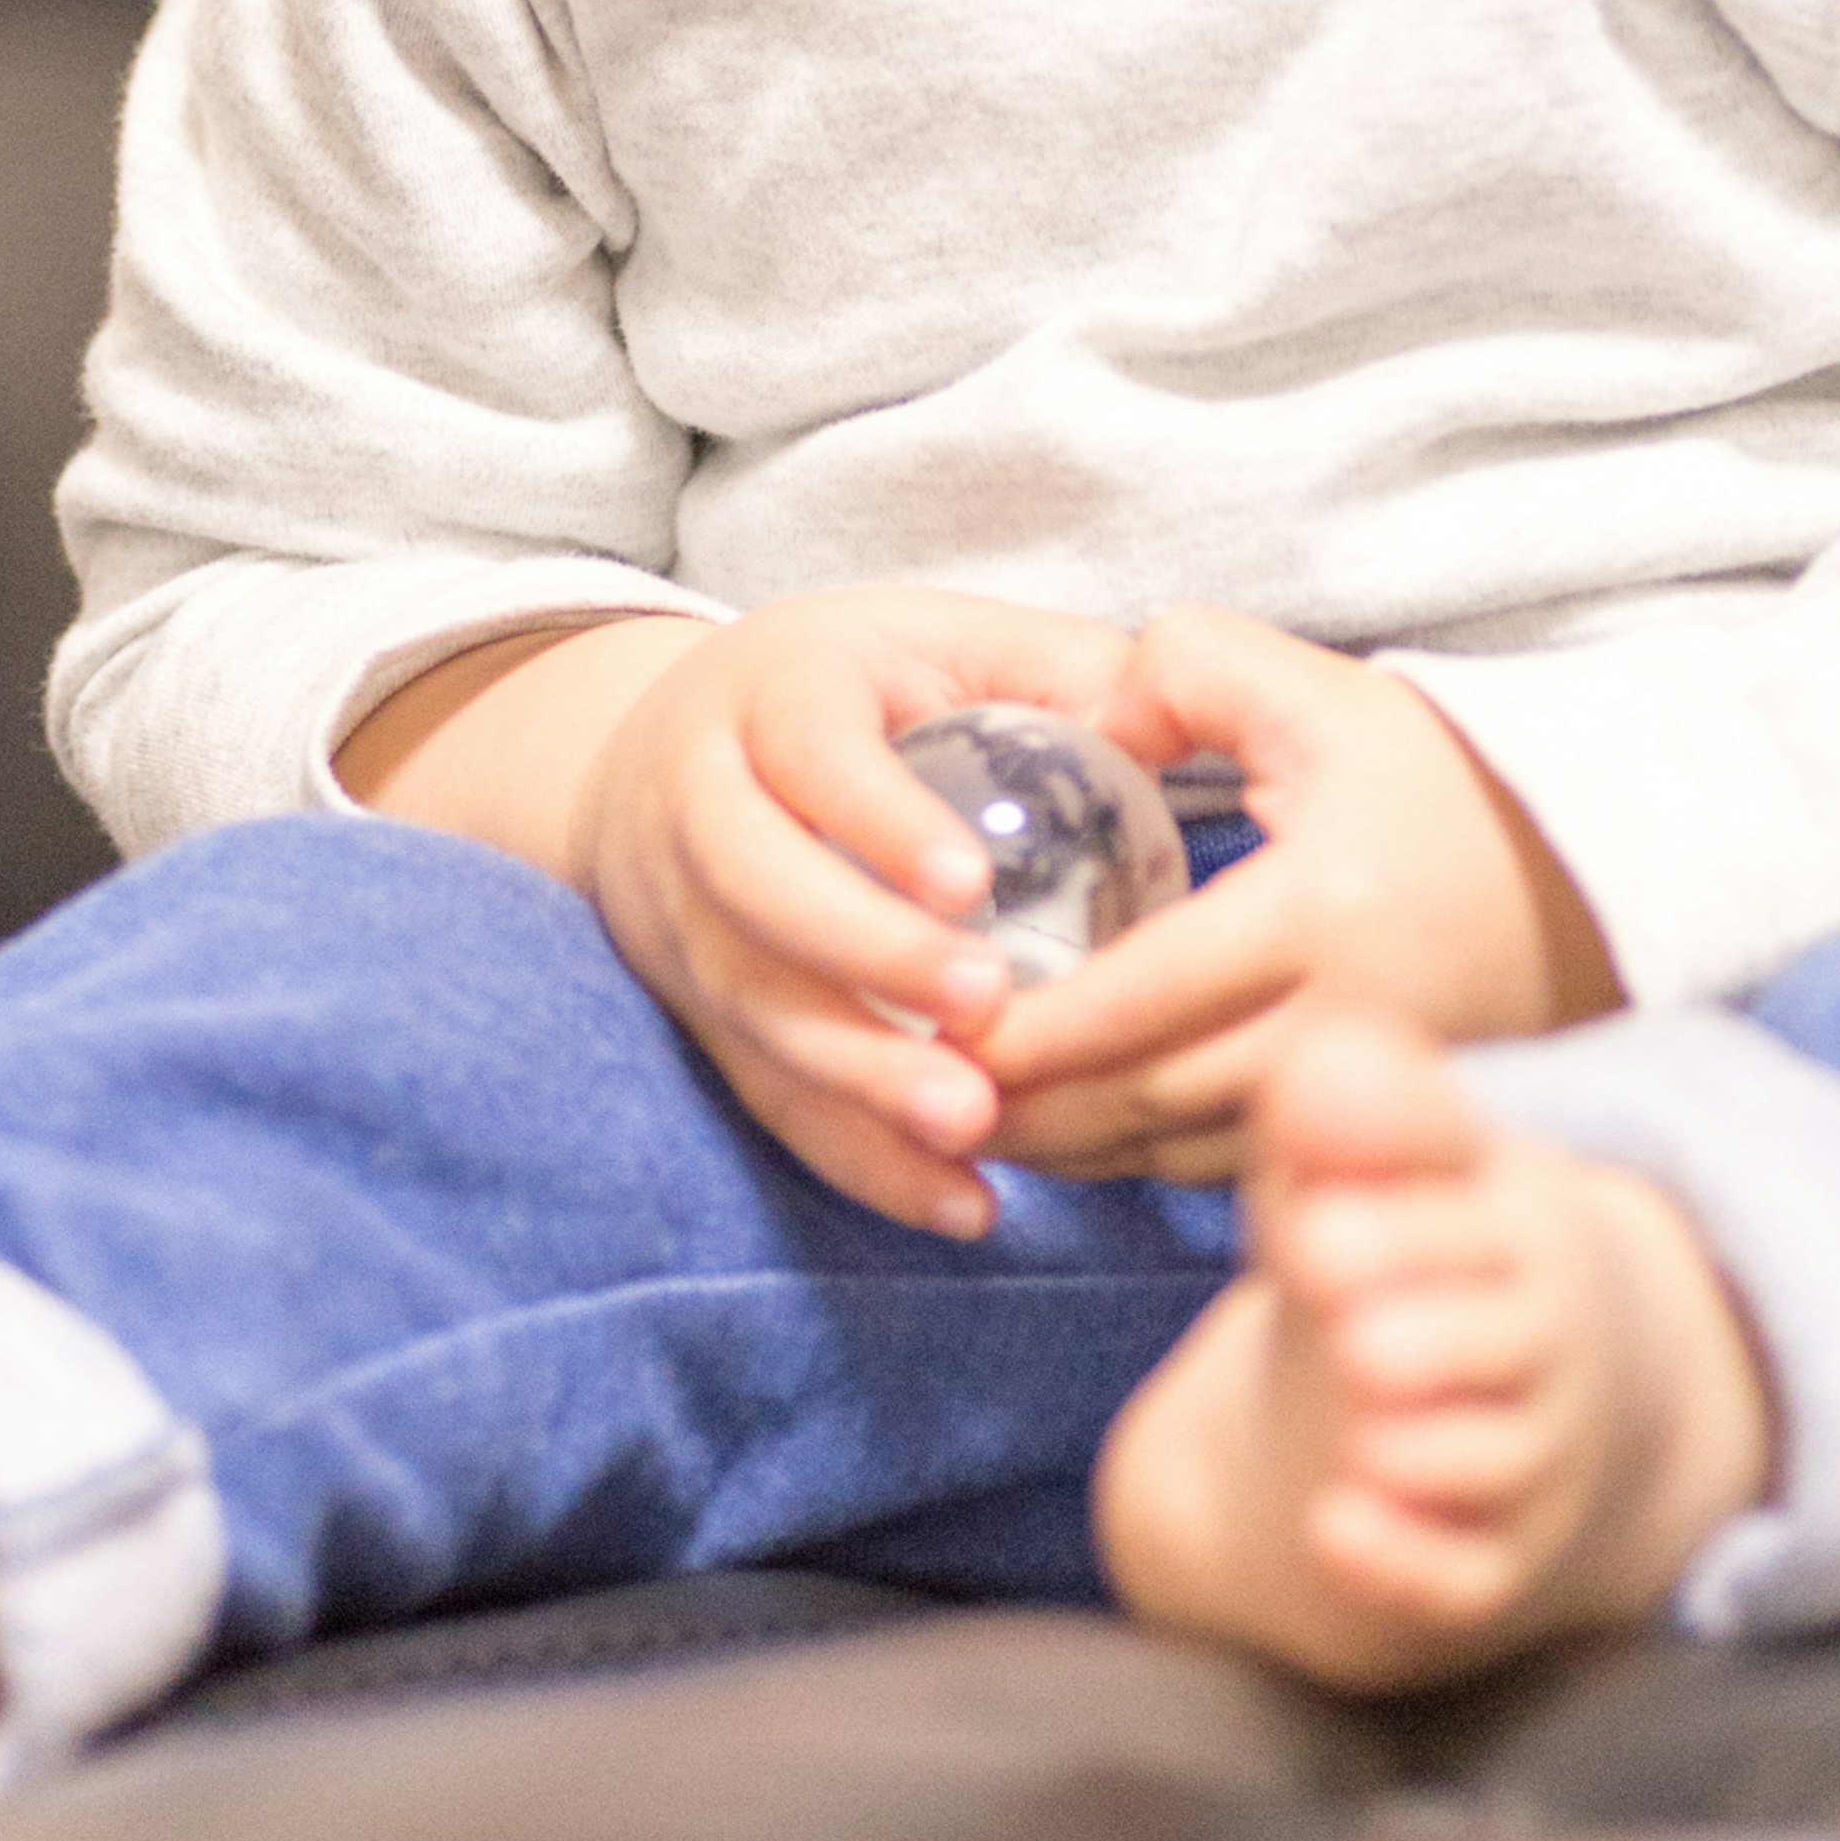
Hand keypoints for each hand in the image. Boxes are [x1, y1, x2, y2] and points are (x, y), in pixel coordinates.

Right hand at [576, 589, 1142, 1232]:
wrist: (658, 750)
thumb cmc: (846, 690)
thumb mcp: (938, 640)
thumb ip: (1057, 669)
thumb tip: (1182, 719)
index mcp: (772, 695)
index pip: (812, 754)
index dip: (881, 819)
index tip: (971, 884)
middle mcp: (698, 804)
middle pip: (758, 886)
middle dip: (868, 953)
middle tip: (984, 1006)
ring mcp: (681, 920)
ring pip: (752, 1005)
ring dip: (860, 1077)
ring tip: (974, 1124)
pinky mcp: (698, 1016)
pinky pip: (767, 1095)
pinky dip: (858, 1158)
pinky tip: (957, 1200)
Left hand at [975, 608, 1616, 1187]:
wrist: (1596, 864)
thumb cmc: (1439, 771)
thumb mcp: (1312, 690)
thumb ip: (1182, 673)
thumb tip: (1083, 724)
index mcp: (1318, 911)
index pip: (1137, 1000)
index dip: (1026, 1030)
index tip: (936, 1024)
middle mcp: (1345, 1020)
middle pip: (1148, 1099)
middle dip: (1030, 1108)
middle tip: (924, 1088)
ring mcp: (1369, 1091)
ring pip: (1186, 1149)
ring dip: (1080, 1148)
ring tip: (979, 1117)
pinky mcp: (1383, 1127)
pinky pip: (1241, 1163)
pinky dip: (1151, 1157)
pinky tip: (1085, 1129)